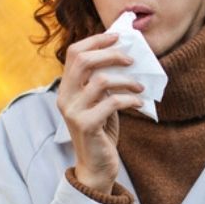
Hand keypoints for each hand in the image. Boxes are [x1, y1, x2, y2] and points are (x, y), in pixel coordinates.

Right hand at [57, 31, 143, 192]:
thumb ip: (103, 81)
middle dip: (111, 54)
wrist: (96, 166)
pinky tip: (139, 103)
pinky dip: (130, 99)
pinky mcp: (86, 125)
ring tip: (140, 85)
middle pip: (84, 61)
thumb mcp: (100, 101)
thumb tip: (124, 55)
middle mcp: (65, 97)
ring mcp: (73, 111)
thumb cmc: (101, 130)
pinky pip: (112, 102)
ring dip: (126, 80)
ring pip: (100, 81)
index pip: (74, 52)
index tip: (118, 37)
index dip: (96, 40)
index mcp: (66, 88)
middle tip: (131, 59)